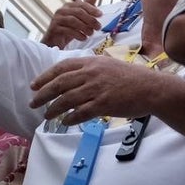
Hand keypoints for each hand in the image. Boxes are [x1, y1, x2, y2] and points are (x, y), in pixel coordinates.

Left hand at [30, 54, 158, 124]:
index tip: (34, 85)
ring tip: (46, 115)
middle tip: (33, 103)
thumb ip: (90, 68)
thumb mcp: (109, 65)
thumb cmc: (132, 78)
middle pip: (59, 84)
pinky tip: (64, 122)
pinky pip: (80, 113)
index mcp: (92, 62)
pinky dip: (70, 118)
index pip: (61, 67)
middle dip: (43, 94)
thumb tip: (72, 76)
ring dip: (53, 109)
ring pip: (66, 100)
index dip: (45, 76)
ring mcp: (97, 89)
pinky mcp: (103, 104)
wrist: (151, 88)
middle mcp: (91, 74)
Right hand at [42, 0, 102, 47]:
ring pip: (73, 20)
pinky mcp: (54, 29)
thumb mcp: (79, 18)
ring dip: (85, 27)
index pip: (81, 4)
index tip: (100, 15)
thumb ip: (87, 6)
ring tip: (91, 33)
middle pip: (78, 12)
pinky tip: (84, 38)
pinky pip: (67, 30)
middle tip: (98, 27)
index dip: (92, 9)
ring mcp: (56, 19)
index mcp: (68, 6)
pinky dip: (78, 34)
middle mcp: (62, 10)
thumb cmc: (68, 28)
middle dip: (90, 19)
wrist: (55, 41)